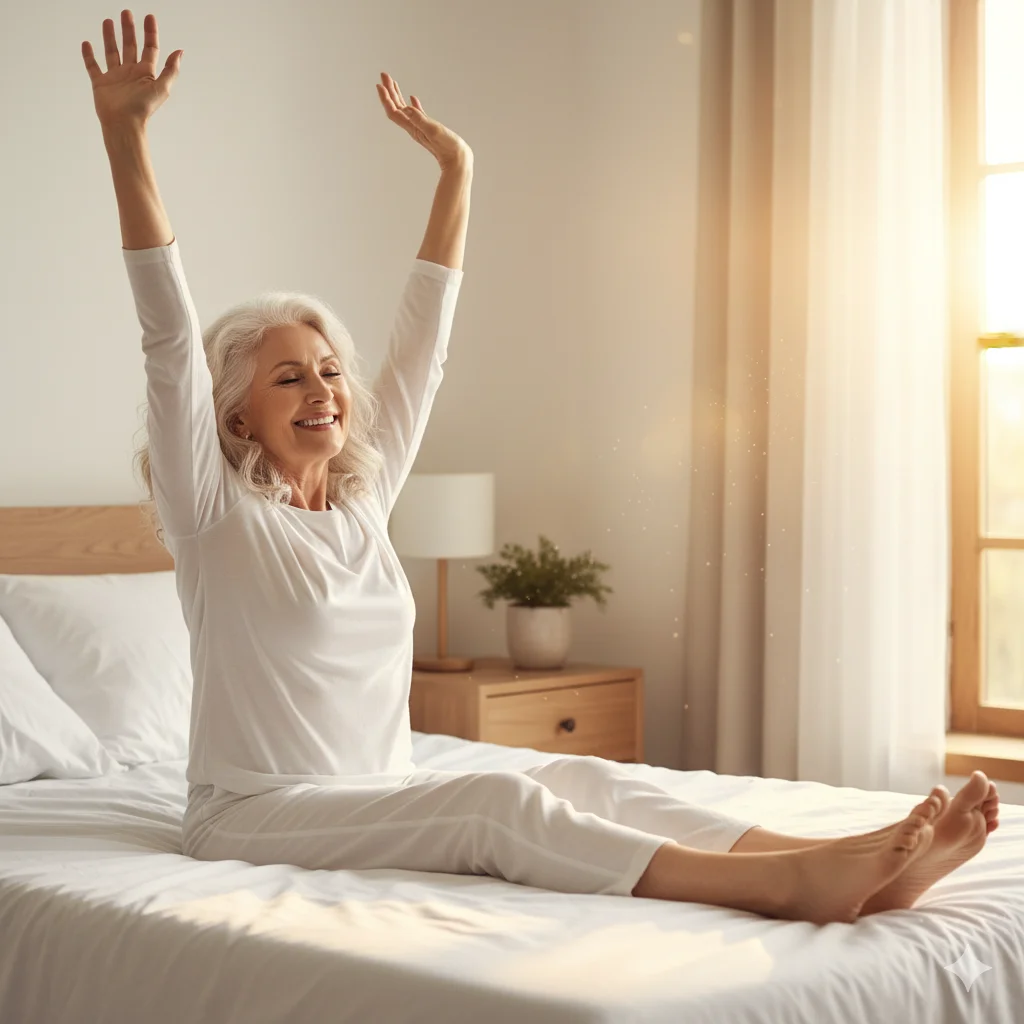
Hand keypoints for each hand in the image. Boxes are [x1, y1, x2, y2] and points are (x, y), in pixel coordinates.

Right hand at [82, 11, 182, 128]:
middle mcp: (131, 73)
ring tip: (108, 21)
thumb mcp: (162, 87)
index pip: (149, 48)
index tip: (149, 17)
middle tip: (126, 13)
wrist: (123, 123)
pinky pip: (93, 67)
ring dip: (110, 37)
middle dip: (129, 29)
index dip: (150, 33)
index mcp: (146, 73)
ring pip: (112, 52)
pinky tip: (87, 44)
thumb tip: (180, 51)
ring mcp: (115, 78)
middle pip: (130, 45)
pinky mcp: (101, 84)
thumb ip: (170, 69)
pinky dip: (89, 55)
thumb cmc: (143, 108)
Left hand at [376, 73, 471, 170]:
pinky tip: (412, 97)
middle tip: (384, 75)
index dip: (385, 98)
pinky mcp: (429, 129)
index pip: (393, 111)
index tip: (380, 84)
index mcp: (412, 127)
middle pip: (396, 108)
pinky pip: (417, 114)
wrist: (458, 160)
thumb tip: (407, 108)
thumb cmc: (448, 147)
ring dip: (397, 95)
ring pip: (404, 109)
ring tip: (392, 82)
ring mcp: (420, 128)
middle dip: (389, 91)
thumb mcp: (433, 130)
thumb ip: (420, 119)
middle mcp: (413, 128)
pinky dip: (412, 104)